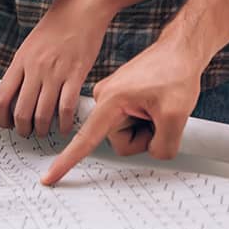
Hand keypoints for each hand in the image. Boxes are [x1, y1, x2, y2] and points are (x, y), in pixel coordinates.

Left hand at [0, 0, 114, 137]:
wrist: (84, 5)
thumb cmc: (59, 22)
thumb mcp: (33, 42)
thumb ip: (25, 66)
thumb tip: (19, 91)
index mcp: (21, 59)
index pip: (1, 97)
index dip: (1, 117)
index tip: (6, 124)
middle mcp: (35, 67)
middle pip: (21, 111)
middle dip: (22, 129)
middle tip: (27, 133)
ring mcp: (56, 71)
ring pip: (42, 114)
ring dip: (42, 129)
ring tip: (44, 132)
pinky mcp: (76, 73)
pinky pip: (66, 108)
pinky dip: (63, 123)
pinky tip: (63, 127)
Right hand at [39, 37, 204, 185]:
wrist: (180, 50)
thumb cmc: (176, 73)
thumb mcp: (176, 115)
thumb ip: (163, 146)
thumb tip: (154, 153)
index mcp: (111, 100)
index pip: (86, 139)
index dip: (67, 161)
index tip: (48, 178)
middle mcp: (105, 99)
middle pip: (121, 142)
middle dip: (144, 138)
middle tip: (161, 116)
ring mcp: (112, 99)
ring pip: (127, 135)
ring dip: (147, 129)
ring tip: (159, 107)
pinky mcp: (121, 100)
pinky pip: (130, 124)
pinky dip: (147, 122)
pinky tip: (156, 105)